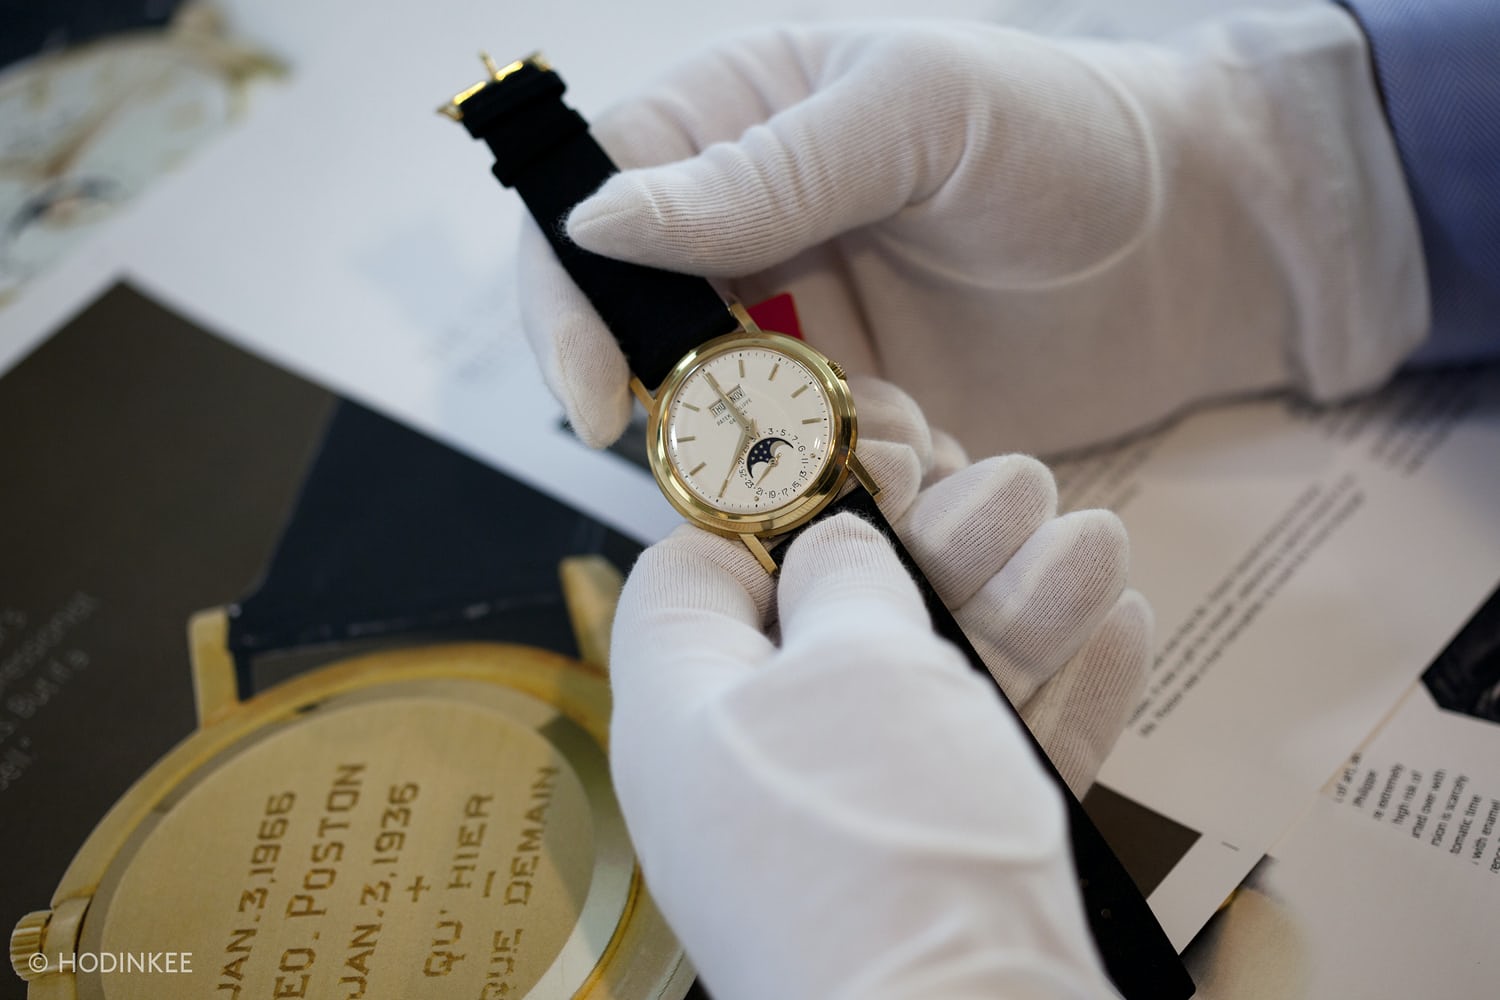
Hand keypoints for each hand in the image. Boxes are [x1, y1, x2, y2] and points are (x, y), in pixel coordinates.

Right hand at [520, 8, 1423, 455]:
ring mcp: (794, 335)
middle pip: (636, 340)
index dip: (569, 308)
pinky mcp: (851, 415)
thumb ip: (763, 171)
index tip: (597, 403)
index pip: (590, 214)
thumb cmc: (1062, 133)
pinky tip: (932, 453)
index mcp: (729, 125)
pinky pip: (805, 472)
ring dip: (780, 458)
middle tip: (756, 451)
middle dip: (682, 409)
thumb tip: (599, 221)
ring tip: (894, 433)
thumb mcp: (914, 112)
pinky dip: (850, 485)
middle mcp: (741, 237)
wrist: (1190, 242)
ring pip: (717, 425)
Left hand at [608, 378, 1147, 997]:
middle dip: (941, 547)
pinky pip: (989, 769)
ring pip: (932, 692)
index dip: (775, 508)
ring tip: (1091, 542)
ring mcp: (847, 830)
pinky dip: (1055, 701)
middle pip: (841, 625)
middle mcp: (753, 770)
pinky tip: (1118, 633)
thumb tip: (831, 541)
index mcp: (687, 708)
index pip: (698, 575)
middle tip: (1013, 486)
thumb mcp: (854, 664)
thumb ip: (842, 579)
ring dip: (1021, 609)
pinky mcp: (933, 880)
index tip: (864, 466)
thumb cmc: (885, 852)